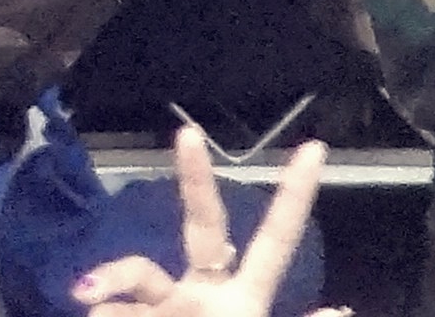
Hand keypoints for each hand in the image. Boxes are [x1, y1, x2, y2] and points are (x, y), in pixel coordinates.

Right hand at [69, 128, 333, 316]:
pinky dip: (104, 310)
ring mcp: (162, 306)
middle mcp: (203, 293)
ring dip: (114, 283)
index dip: (294, 197)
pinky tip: (93, 312)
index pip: (274, 241)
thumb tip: (344, 311)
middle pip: (202, 226)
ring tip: (90, 300)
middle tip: (187, 135)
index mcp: (245, 301)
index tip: (314, 148)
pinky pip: (106, 308)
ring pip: (136, 272)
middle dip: (194, 180)